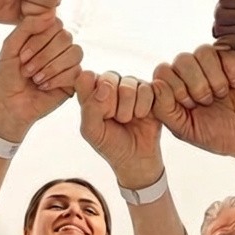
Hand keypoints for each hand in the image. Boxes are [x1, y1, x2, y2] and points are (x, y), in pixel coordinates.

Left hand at [0, 16, 82, 140]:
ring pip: (75, 53)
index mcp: (44, 36)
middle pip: (66, 37)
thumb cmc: (7, 77)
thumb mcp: (10, 47)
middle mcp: (58, 48)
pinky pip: (76, 72)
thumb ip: (26, 27)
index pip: (55, 24)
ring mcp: (67, 64)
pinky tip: (43, 86)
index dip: (40, 38)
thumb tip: (49, 14)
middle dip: (44, 55)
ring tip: (36, 79)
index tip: (22, 55)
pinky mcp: (73, 81)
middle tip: (27, 70)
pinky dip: (57, 79)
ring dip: (52, 67)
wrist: (8, 105)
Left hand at [75, 71, 162, 185]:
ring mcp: (130, 85)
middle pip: (108, 77)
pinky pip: (145, 89)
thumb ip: (90, 107)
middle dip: (112, 104)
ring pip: (128, 83)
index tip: (98, 114)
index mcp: (91, 91)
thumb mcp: (92, 131)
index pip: (86, 77)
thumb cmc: (110, 143)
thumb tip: (104, 85)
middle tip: (115, 119)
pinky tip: (141, 116)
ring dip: (128, 108)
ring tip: (127, 119)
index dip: (93, 95)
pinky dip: (142, 107)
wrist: (136, 157)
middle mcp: (109, 84)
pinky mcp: (149, 90)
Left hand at [150, 46, 234, 166]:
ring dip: (213, 77)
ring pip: (202, 51)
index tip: (190, 106)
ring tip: (222, 93)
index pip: (162, 71)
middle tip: (208, 101)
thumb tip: (155, 84)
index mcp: (176, 86)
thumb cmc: (218, 133)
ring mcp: (213, 63)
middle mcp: (192, 71)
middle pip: (181, 59)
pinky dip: (231, 70)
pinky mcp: (234, 57)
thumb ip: (164, 110)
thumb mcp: (185, 130)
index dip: (175, 88)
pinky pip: (226, 50)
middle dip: (196, 84)